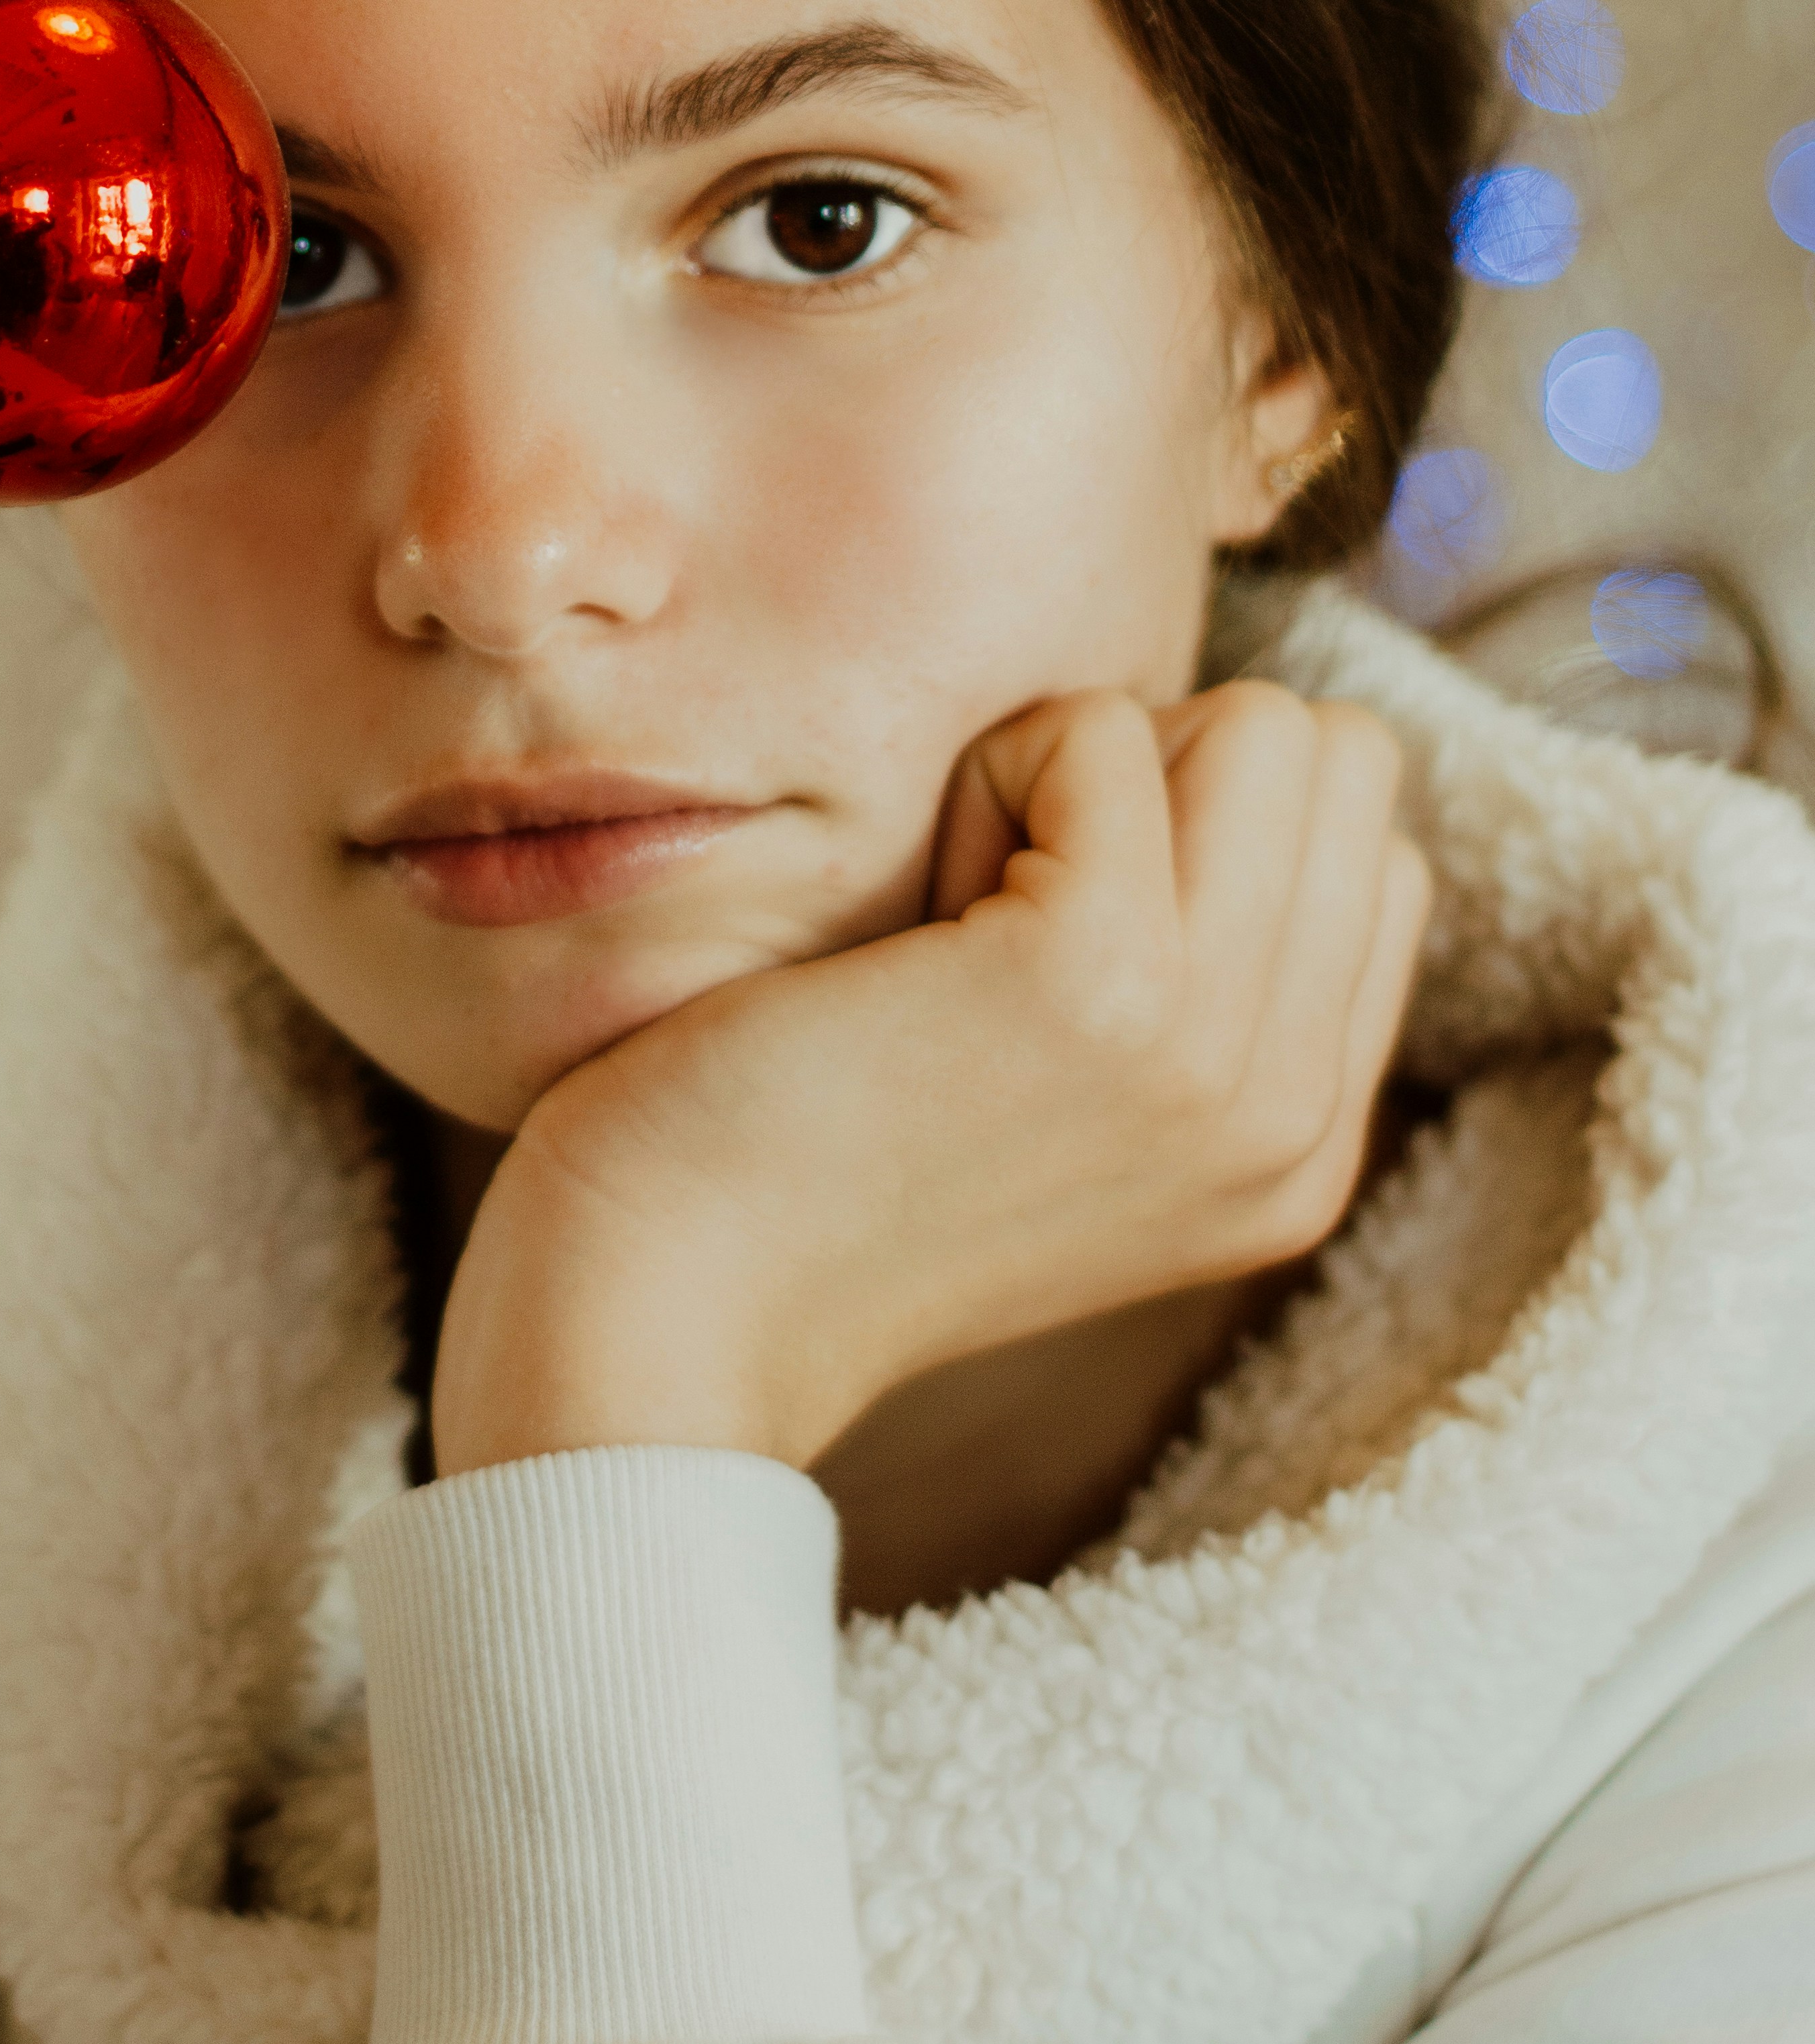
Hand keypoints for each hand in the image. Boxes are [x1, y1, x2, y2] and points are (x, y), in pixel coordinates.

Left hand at [427, 680, 1429, 1478]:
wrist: (667, 1316)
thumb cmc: (807, 1169)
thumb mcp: (1071, 1108)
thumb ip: (1197, 985)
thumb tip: (1227, 773)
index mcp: (1300, 1146)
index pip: (1376, 853)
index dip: (1202, 826)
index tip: (1051, 938)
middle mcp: (1293, 1111)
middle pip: (1339, 764)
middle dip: (1164, 773)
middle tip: (1003, 906)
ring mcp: (1212, 1046)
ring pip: (1267, 727)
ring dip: (1087, 768)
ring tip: (964, 911)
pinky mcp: (1099, 974)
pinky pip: (1101, 730)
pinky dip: (989, 770)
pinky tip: (912, 916)